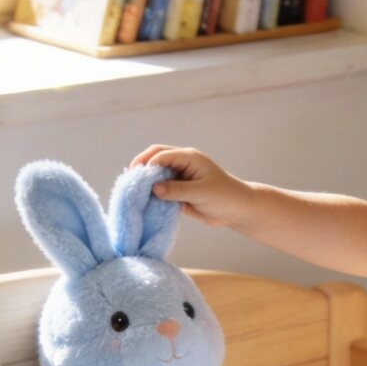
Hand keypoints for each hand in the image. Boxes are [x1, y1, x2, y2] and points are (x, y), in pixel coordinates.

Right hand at [130, 144, 256, 227]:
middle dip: (142, 166)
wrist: (238, 209)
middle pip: (156, 158)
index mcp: (188, 158)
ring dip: (147, 181)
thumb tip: (153, 188)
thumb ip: (176, 190)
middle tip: (129, 178)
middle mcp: (182, 164)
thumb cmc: (224, 196)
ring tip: (133, 190)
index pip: (162, 155)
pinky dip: (153, 194)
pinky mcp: (180, 191)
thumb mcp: (200, 192)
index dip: (148, 165)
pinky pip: (162, 190)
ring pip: (157, 174)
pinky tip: (144, 201)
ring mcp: (180, 177)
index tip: (138, 178)